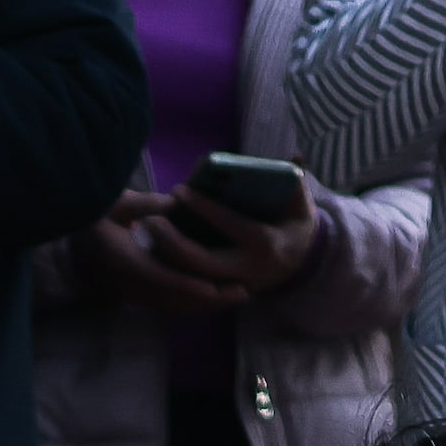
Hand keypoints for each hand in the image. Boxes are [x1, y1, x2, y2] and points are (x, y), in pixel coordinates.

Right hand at [74, 191, 250, 313]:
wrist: (73, 242)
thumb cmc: (93, 216)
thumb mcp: (114, 203)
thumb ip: (144, 204)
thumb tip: (174, 201)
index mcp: (125, 263)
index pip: (162, 280)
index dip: (190, 286)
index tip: (215, 288)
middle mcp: (131, 286)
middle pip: (177, 301)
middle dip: (211, 300)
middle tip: (244, 292)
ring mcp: (135, 294)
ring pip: (176, 307)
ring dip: (208, 305)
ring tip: (237, 296)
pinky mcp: (139, 296)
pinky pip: (170, 306)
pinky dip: (195, 304)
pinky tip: (215, 298)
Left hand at [151, 181, 322, 298]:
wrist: (300, 264)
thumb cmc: (294, 225)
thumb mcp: (301, 203)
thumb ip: (296, 179)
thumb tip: (294, 154)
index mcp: (264, 243)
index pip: (231, 225)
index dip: (204, 208)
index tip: (179, 191)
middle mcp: (246, 268)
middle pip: (202, 261)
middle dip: (173, 242)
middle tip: (150, 218)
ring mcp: (232, 284)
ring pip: (192, 278)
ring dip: (166, 258)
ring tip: (145, 230)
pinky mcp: (221, 292)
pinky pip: (191, 284)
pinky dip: (170, 268)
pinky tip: (150, 249)